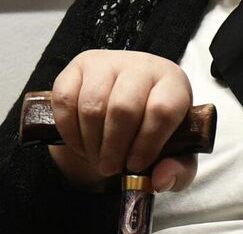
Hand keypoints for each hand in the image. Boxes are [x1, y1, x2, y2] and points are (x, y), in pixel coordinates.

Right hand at [46, 51, 197, 193]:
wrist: (128, 102)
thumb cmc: (155, 127)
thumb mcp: (176, 152)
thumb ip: (177, 170)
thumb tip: (159, 179)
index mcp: (172, 83)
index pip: (162, 110)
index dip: (147, 144)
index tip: (136, 166)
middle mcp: (140, 65)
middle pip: (123, 109)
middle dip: (113, 148)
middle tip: (110, 168)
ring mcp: (106, 62)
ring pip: (92, 106)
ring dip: (91, 143)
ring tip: (97, 158)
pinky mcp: (78, 65)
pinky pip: (65, 99)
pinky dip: (69, 130)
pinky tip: (81, 144)